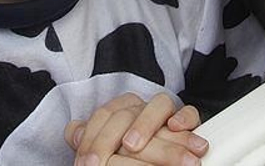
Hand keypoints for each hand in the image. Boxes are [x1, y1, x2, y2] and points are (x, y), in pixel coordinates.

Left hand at [65, 93, 204, 165]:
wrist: (146, 159)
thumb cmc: (127, 158)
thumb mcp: (107, 150)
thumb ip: (91, 138)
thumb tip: (74, 132)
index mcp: (123, 111)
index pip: (104, 115)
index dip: (93, 138)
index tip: (87, 162)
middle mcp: (144, 110)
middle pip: (127, 112)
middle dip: (109, 138)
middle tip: (98, 162)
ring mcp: (166, 115)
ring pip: (158, 104)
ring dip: (144, 124)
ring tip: (132, 146)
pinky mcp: (189, 123)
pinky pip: (190, 112)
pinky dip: (183, 117)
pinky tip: (175, 128)